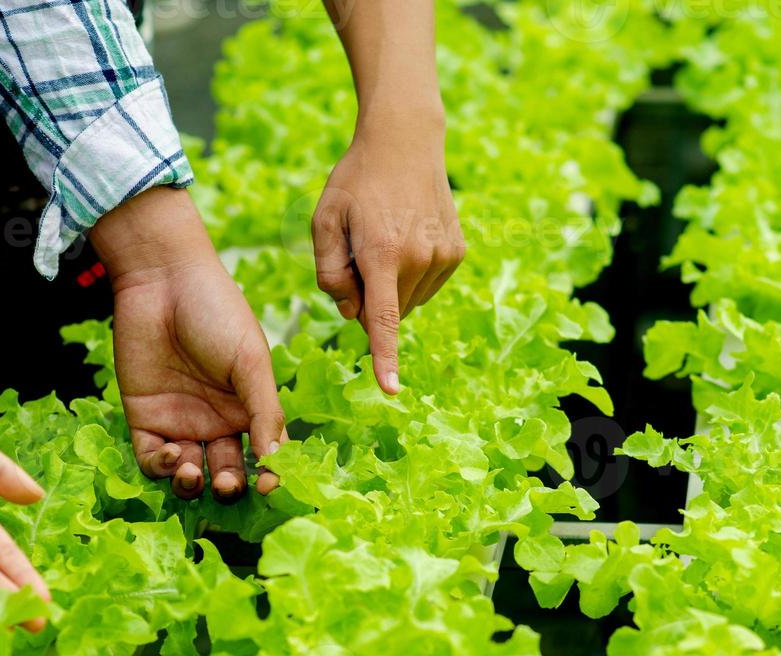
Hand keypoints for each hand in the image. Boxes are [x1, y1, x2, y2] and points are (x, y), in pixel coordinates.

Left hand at [91, 187, 286, 500]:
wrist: (163, 280)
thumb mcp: (251, 362)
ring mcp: (179, 422)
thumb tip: (276, 460)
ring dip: (192, 484)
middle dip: (228, 486)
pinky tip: (173, 453)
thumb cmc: (218, 312)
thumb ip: (264, 411)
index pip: (261, 456)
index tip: (268, 484)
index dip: (266, 475)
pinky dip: (162, 467)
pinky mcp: (144, 418)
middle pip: (225, 472)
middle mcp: (216, 422)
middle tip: (226, 482)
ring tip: (194, 471)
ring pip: (188, 474)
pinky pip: (152, 459)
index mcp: (248, 409)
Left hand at [312, 110, 464, 393]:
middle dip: (368, 298)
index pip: (382, 319)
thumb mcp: (324, 221)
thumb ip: (329, 273)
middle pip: (387, 311)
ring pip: (408, 301)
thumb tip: (352, 313)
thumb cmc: (355, 181)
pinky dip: (411, 275)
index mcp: (380, 253)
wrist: (405, 142)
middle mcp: (418, 258)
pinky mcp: (456, 252)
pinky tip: (405, 239)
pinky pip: (427, 286)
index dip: (385, 358)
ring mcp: (442, 255)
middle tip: (359, 254)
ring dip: (391, 287)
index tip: (392, 389)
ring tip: (384, 240)